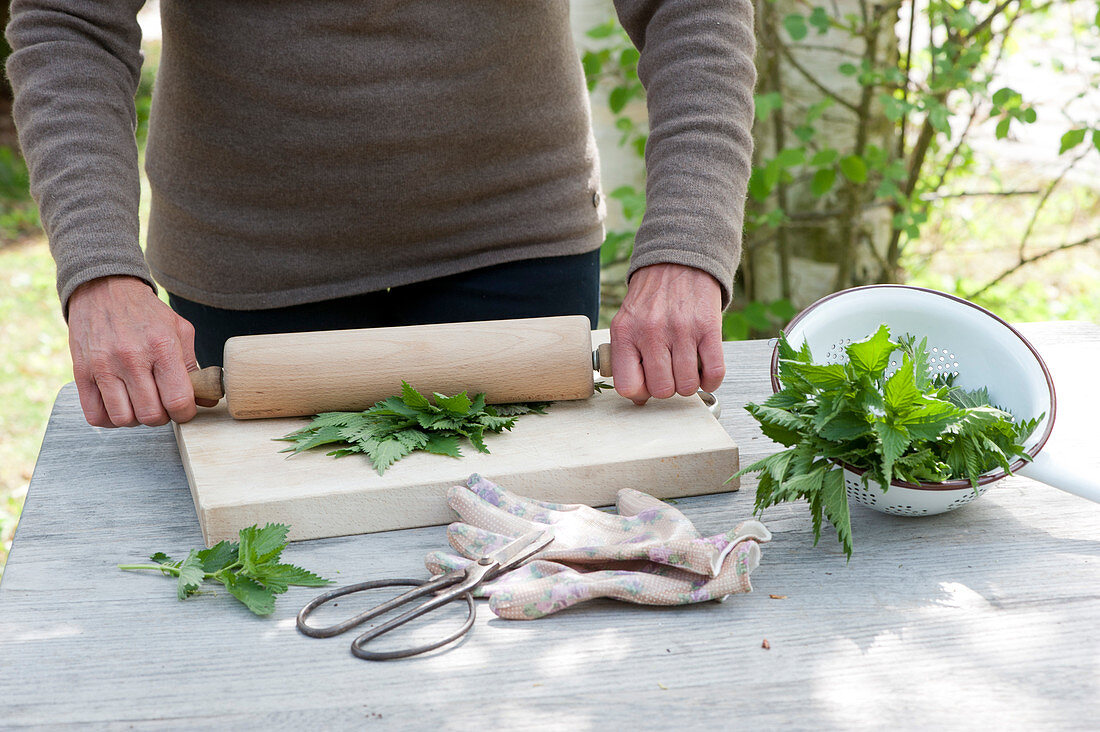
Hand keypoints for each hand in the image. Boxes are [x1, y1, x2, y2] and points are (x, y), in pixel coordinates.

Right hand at [67, 275, 213, 426]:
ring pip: (123, 419)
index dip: (185, 413)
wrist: (104, 289)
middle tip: (162, 404)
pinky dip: (110, 419)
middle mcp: (131, 358)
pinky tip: (120, 405)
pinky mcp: (81, 373)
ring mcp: (103, 367)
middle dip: (162, 417)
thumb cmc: (147, 313)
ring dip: (136, 419)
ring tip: (140, 404)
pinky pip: (95, 415)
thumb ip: (194, 367)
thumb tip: (208, 399)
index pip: (178, 400)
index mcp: (162, 347)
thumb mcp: (180, 331)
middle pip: (151, 415)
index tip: (184, 409)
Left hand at [609, 263, 724, 404]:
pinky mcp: (708, 327)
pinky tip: (705, 372)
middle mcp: (651, 332)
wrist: (678, 261)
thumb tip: (639, 399)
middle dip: (668, 388)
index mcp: (626, 332)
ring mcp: (681, 330)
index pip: (628, 386)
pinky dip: (711, 380)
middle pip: (662, 390)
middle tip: (671, 374)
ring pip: (688, 385)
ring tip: (687, 369)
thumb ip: (627, 358)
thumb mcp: (627, 322)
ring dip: (690, 384)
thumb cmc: (652, 299)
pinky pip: (714, 372)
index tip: (648, 384)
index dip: (641, 393)